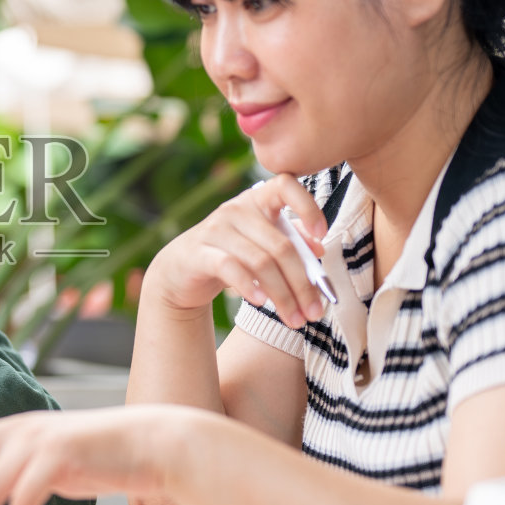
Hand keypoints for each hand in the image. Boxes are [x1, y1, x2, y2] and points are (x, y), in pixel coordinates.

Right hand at [145, 174, 328, 329]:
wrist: (181, 270)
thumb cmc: (230, 254)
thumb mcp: (262, 244)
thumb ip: (290, 241)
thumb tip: (319, 249)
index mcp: (257, 200)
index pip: (285, 185)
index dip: (307, 206)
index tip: (323, 234)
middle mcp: (236, 209)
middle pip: (281, 246)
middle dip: (302, 284)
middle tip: (315, 313)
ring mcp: (216, 229)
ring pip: (261, 263)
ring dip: (283, 296)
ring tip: (295, 320)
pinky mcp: (199, 252)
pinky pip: (231, 268)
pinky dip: (250, 287)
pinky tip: (262, 303)